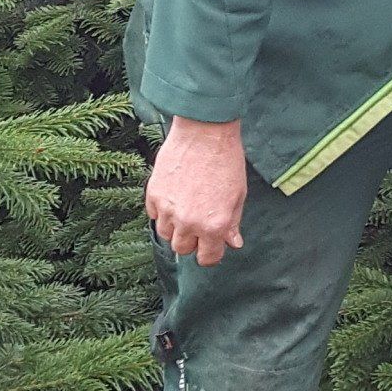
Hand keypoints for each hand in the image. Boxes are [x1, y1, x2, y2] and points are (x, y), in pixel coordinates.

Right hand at [146, 117, 247, 266]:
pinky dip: (161, 211)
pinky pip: (153, 215)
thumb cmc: (226, 160)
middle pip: (182, 249)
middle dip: (191, 241)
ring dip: (174, 227)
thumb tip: (233, 242)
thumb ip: (232, 222)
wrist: (205, 132)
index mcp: (214, 225)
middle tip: (198, 225)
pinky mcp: (153, 194)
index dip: (211, 254)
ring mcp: (168, 209)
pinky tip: (174, 196)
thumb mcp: (238, 195)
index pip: (207, 258)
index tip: (212, 246)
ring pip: (165, 234)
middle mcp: (189, 222)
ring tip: (185, 208)